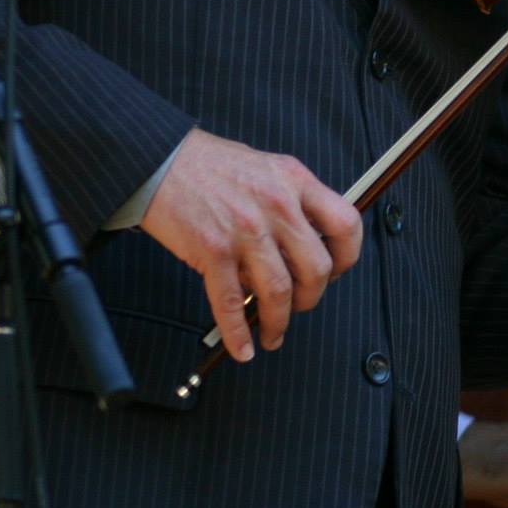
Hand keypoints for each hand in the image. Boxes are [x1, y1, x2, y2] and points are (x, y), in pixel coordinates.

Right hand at [138, 128, 361, 362]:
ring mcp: (246, 231)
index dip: (347, 256)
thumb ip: (291, 199)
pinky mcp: (213, 251)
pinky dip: (238, 333)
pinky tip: (242, 347)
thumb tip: (305, 243)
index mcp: (295, 181)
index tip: (336, 271)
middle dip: (311, 297)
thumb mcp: (266, 167)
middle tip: (301, 304)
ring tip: (273, 333)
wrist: (160, 161)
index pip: (345, 224)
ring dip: (278, 322)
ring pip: (278, 291)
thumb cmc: (210, 164)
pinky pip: (231, 303)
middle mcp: (277, 206)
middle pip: (316, 268)